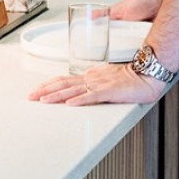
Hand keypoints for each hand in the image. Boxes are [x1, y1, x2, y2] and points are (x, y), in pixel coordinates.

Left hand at [29, 62, 164, 105]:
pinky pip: (92, 96)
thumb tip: (80, 92)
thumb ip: (94, 85)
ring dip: (56, 96)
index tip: (36, 90)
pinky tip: (70, 104)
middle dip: (44, 90)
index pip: (64, 79)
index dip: (48, 85)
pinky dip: (80, 100)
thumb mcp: (107, 80)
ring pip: (73, 90)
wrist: (147, 75)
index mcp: (90, 76)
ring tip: (43, 100)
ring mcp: (100, 84)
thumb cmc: (131, 77)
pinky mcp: (110, 92)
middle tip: (30, 96)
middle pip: (63, 84)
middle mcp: (91, 78)